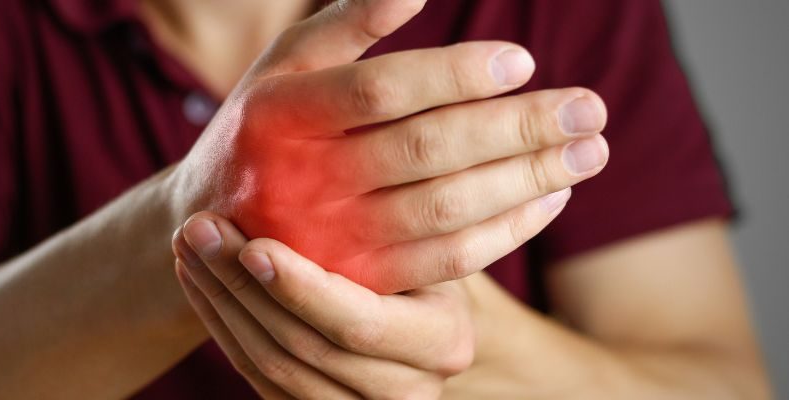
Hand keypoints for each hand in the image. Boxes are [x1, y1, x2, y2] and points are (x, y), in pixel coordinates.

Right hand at [170, 0, 608, 292]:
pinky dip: (506, 231)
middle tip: (589, 109)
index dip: (456, 74)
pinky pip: (445, 261)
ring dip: (526, 181)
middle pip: (425, 150)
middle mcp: (304, 180)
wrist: (218, 226)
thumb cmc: (266, 127)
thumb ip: (345, 22)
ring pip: (445, 210)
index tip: (523, 61)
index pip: (382, 90)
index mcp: (283, 114)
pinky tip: (550, 200)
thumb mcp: (286, 66)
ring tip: (590, 153)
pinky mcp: (363, 282)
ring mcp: (332, 240)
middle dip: (517, 128)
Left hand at [173, 212, 474, 398]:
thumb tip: (344, 133)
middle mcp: (410, 386)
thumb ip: (392, 207)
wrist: (409, 293)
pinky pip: (260, 378)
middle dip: (241, 287)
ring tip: (189, 242)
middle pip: (306, 348)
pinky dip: (222, 327)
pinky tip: (198, 277)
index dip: (300, 289)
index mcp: (444, 338)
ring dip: (220, 303)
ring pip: (274, 368)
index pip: (358, 323)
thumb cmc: (416, 241)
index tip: (252, 243)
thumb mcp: (422, 226)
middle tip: (198, 226)